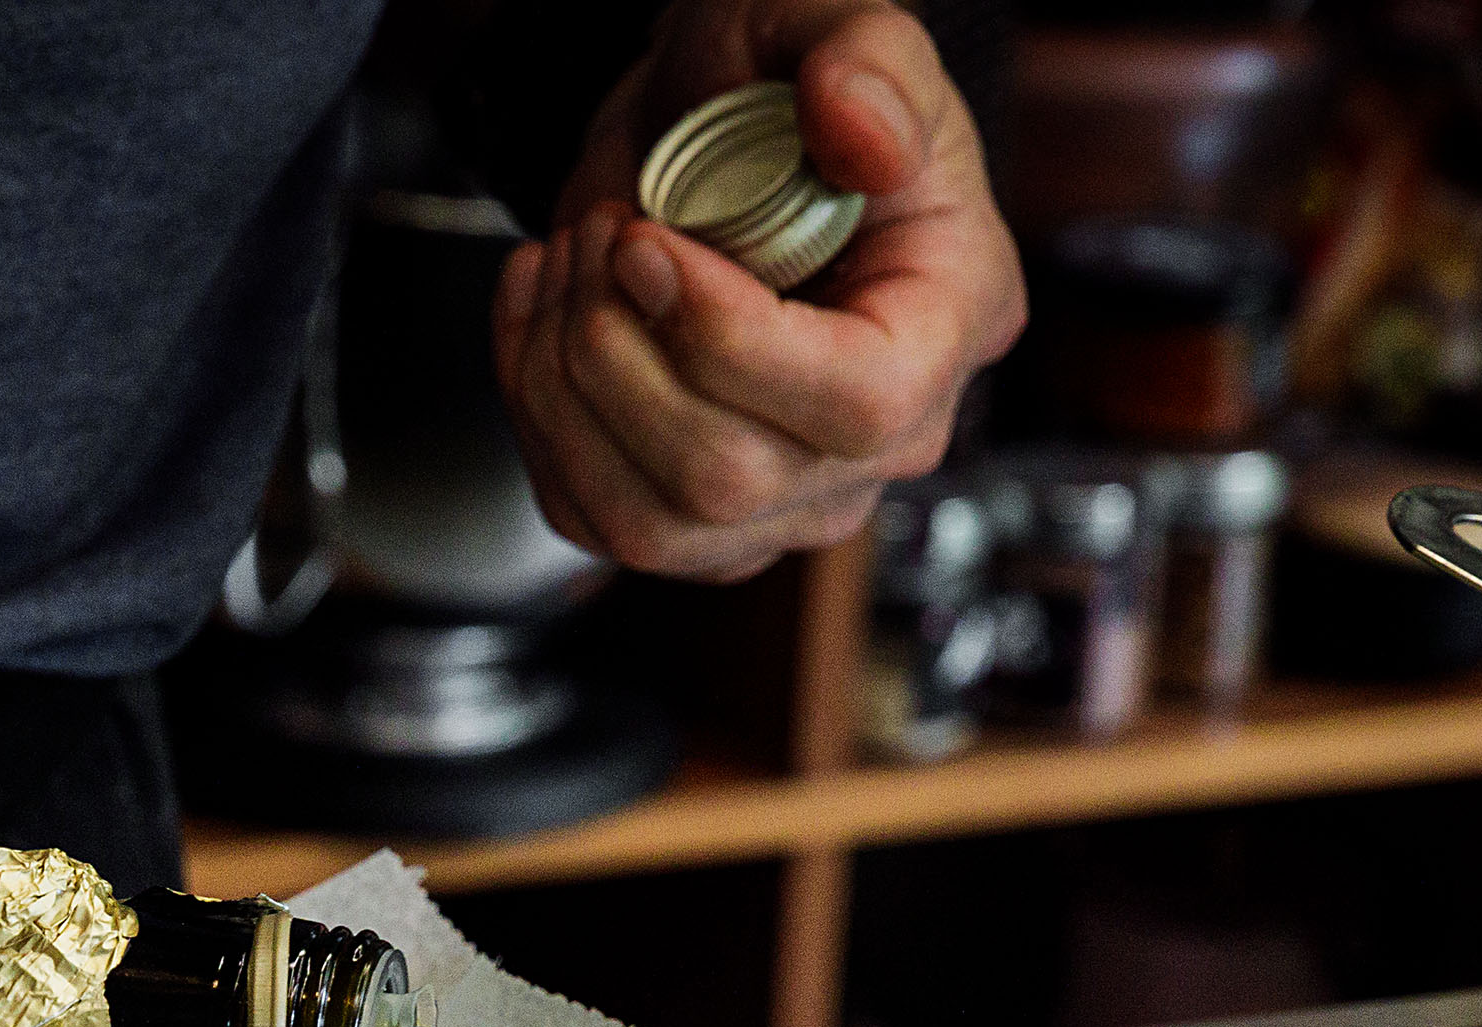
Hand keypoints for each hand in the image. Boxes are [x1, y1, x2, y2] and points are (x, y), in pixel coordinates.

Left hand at [494, 0, 1023, 580]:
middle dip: (618, 350)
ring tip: (566, 265)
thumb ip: (867, 60)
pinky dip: (534, 410)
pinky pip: (587, 514)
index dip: (729, 340)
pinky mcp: (692, 523)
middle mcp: (879, 441)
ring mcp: (784, 499)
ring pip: (647, 522)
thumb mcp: (835, 20)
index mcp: (947, 321)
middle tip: (602, 233)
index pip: (857, 403)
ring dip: (563, 386)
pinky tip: (543, 313)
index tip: (646, 245)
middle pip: (729, 477)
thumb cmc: (781, 89)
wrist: (712, 136)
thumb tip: (861, 137)